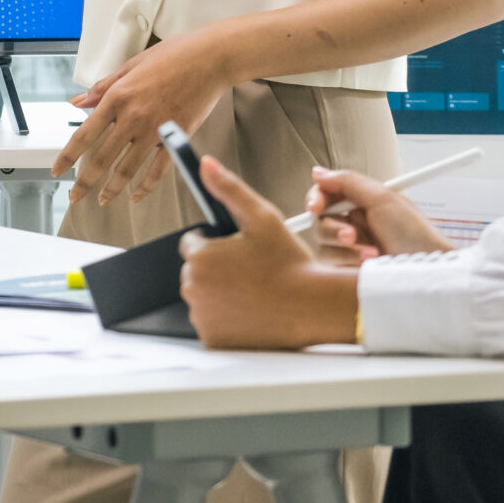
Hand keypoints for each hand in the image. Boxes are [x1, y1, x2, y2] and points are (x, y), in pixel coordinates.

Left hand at [54, 32, 236, 205]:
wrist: (211, 58)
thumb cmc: (174, 55)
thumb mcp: (131, 65)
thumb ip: (102, 88)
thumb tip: (77, 102)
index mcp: (118, 96)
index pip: (84, 134)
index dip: (67, 157)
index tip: (57, 170)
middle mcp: (133, 117)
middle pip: (101, 158)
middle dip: (84, 182)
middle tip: (74, 196)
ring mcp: (155, 130)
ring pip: (127, 169)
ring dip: (112, 189)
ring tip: (102, 200)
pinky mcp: (176, 138)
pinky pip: (158, 170)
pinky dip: (146, 186)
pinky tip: (136, 195)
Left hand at [178, 160, 362, 349]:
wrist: (312, 307)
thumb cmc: (289, 263)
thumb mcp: (261, 216)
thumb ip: (229, 188)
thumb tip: (206, 164)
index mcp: (200, 256)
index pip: (192, 243)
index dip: (216, 243)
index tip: (238, 249)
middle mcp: (193, 287)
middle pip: (196, 270)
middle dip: (216, 267)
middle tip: (250, 270)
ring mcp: (202, 315)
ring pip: (203, 296)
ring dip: (219, 292)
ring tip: (252, 290)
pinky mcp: (212, 338)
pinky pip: (211, 321)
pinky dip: (225, 317)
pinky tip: (249, 310)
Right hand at [305, 167, 452, 261]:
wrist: (427, 271)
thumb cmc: (415, 235)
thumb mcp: (383, 199)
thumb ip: (348, 181)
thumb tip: (318, 172)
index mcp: (362, 205)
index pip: (326, 197)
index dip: (316, 199)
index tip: (315, 206)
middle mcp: (354, 227)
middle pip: (320, 222)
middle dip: (335, 229)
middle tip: (352, 235)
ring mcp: (351, 251)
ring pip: (324, 246)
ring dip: (346, 249)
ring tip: (372, 254)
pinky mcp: (348, 273)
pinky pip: (330, 266)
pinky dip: (347, 264)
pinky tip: (367, 267)